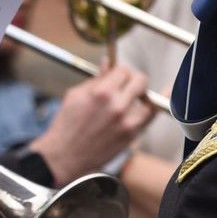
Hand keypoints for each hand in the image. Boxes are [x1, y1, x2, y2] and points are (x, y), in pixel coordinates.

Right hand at [28, 64, 153, 186]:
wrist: (65, 154)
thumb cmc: (66, 124)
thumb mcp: (75, 96)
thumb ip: (95, 79)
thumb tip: (107, 63)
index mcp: (100, 93)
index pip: (124, 70)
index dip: (120, 70)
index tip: (118, 74)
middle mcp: (117, 106)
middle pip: (141, 81)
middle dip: (134, 79)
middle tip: (128, 83)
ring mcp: (127, 122)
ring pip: (151, 100)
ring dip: (144, 95)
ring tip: (136, 97)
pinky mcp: (132, 136)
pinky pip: (150, 118)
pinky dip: (151, 109)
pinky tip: (149, 106)